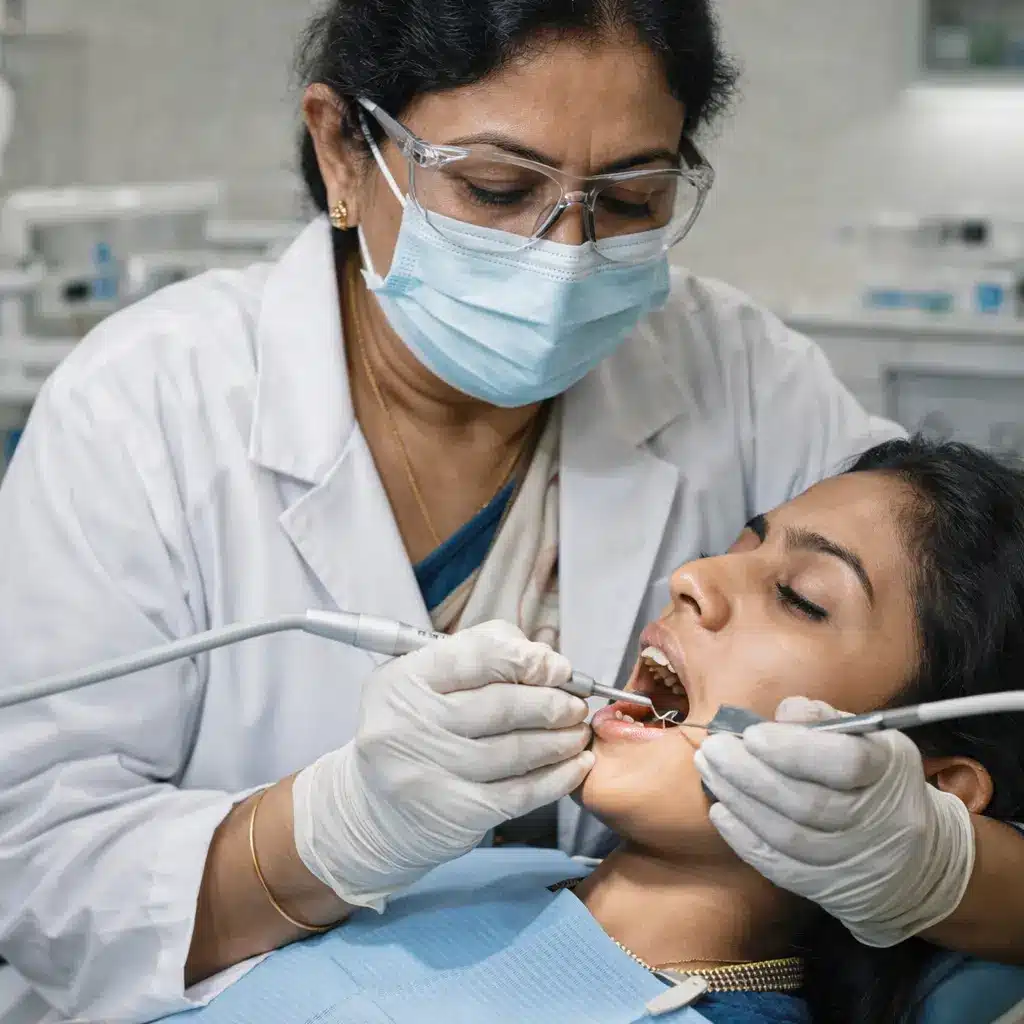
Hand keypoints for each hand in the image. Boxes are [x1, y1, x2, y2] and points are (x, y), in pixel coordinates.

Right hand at [292, 620, 592, 910]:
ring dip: (560, 739)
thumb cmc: (414, 731)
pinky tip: (575, 765)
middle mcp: (409, 724)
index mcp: (403, 680)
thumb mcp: (424, 681)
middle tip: (576, 703)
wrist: (376, 811)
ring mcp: (429, 773)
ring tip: (577, 730)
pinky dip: (556, 778)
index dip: (527, 659)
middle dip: (552, 702)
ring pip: (515, 750)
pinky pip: (519, 793)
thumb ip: (479, 654)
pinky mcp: (453, 814)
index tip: (557, 667)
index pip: (476, 656)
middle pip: (501, 705)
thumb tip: (543, 657)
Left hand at [693, 697, 974, 946]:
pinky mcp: (831, 888)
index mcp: (890, 771)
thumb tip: (782, 716)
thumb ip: (823, 720)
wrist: (918, 859)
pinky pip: (781, 866)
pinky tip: (721, 811)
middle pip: (807, 802)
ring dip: (739, 800)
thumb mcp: (868, 738)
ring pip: (788, 836)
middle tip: (713, 749)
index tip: (753, 735)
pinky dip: (744, 838)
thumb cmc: (878, 780)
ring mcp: (855, 860)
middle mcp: (879, 822)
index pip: (846, 763)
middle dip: (749, 773)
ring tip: (709, 770)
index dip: (794, 749)